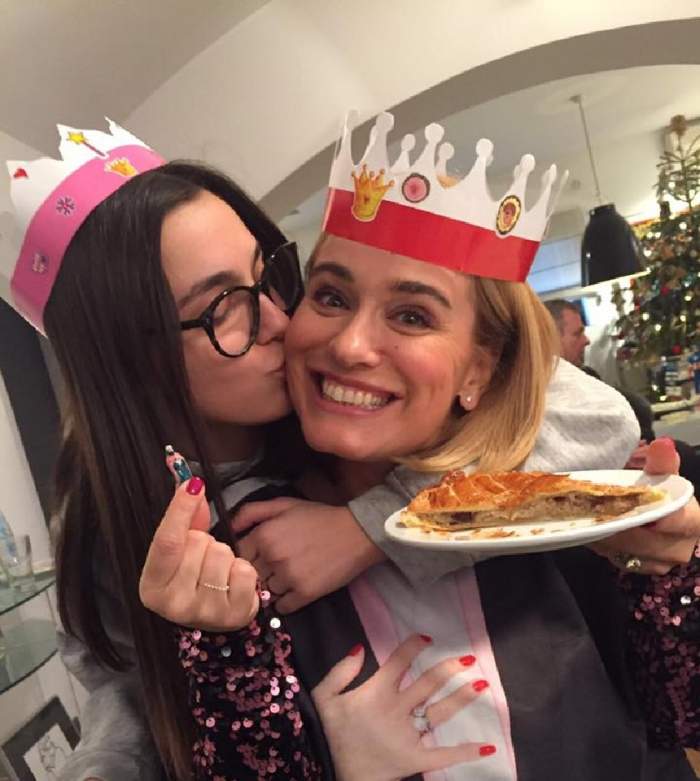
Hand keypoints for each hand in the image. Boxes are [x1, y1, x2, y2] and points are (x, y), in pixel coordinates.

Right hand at [139, 478, 258, 630]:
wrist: (210, 615)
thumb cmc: (190, 577)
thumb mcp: (180, 551)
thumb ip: (184, 517)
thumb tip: (190, 481)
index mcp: (152, 586)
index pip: (167, 541)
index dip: (180, 510)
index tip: (193, 484)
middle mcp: (174, 604)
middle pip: (199, 543)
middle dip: (204, 542)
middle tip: (200, 559)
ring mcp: (205, 612)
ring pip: (223, 554)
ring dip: (224, 557)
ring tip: (216, 573)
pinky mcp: (234, 615)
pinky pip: (243, 570)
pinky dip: (241, 570)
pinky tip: (231, 583)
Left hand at [232, 498, 385, 612]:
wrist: (357, 532)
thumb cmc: (319, 517)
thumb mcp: (284, 504)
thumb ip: (252, 511)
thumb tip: (229, 527)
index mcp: (264, 535)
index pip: (238, 556)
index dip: (248, 556)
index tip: (259, 556)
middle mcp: (272, 557)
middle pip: (252, 576)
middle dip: (261, 572)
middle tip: (277, 566)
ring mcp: (288, 578)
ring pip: (266, 592)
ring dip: (273, 587)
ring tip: (290, 575)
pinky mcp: (305, 594)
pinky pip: (282, 607)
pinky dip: (285, 601)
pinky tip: (296, 588)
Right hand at [312, 634, 494, 780]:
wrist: (336, 774)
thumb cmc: (333, 733)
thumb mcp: (324, 698)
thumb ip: (340, 671)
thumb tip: (359, 648)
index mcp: (376, 692)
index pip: (399, 662)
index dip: (413, 647)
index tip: (427, 638)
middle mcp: (396, 710)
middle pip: (428, 683)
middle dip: (450, 669)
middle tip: (469, 658)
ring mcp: (408, 735)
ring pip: (440, 712)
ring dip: (462, 698)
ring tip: (482, 685)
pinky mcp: (415, 759)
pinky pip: (443, 755)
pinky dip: (465, 752)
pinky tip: (488, 746)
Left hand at [591, 438, 699, 574]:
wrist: (657, 515)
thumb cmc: (661, 492)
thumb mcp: (661, 475)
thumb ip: (661, 463)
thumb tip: (664, 444)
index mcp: (695, 522)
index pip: (684, 522)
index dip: (669, 520)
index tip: (652, 519)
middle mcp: (682, 547)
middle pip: (649, 541)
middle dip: (623, 526)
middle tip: (598, 510)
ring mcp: (662, 562)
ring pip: (631, 552)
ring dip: (609, 536)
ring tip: (590, 516)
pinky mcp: (641, 568)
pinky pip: (618, 558)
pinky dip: (604, 544)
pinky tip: (593, 528)